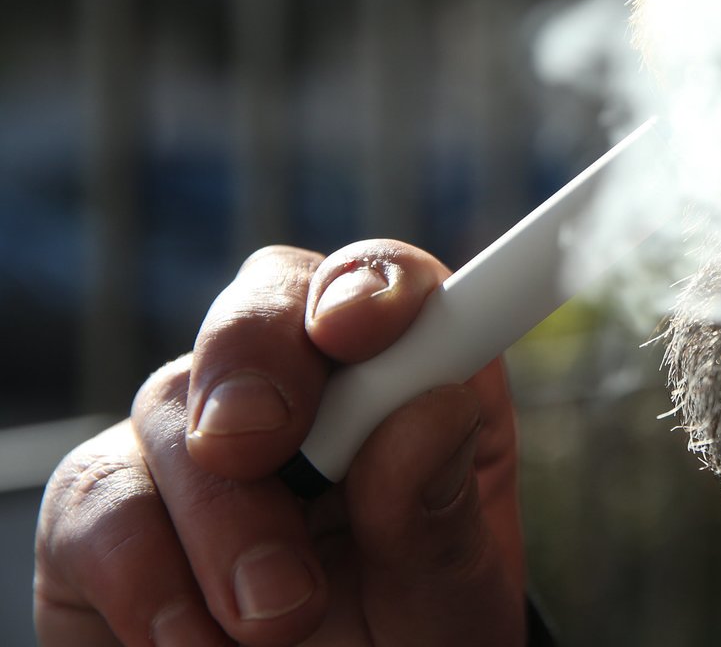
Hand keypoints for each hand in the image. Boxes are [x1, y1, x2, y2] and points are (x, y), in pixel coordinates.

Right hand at [34, 241, 526, 646]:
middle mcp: (304, 389)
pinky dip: (145, 576)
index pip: (390, 286)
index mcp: (408, 389)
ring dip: (221, 514)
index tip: (357, 328)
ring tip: (276, 623)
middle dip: (257, 362)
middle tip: (261, 448)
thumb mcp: (447, 598)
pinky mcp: (109, 508)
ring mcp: (199, 438)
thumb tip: (434, 408)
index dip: (372, 284)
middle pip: (266, 301)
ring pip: (173, 400)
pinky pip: (98, 498)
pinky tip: (195, 643)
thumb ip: (440, 510)